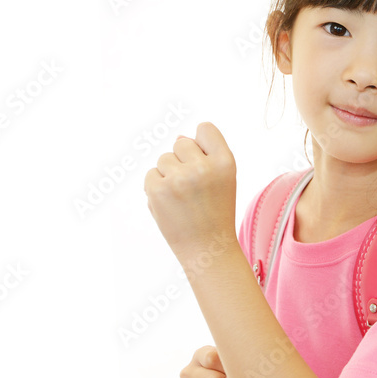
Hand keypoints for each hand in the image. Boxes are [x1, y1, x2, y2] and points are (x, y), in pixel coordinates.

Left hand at [144, 122, 238, 269]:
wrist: (206, 248)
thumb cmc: (215, 212)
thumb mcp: (224, 179)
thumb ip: (205, 155)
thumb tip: (178, 137)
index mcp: (225, 162)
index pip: (205, 129)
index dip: (201, 143)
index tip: (204, 162)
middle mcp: (203, 168)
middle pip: (181, 143)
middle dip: (183, 161)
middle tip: (193, 188)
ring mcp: (179, 178)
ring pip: (164, 159)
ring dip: (169, 174)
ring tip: (182, 197)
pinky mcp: (158, 190)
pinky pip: (150, 174)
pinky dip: (156, 187)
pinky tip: (170, 203)